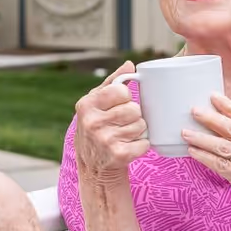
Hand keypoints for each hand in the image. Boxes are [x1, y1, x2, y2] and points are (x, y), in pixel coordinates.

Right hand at [73, 62, 149, 186]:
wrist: (92, 166)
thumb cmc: (96, 128)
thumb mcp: (96, 103)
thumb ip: (112, 82)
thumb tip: (129, 64)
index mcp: (86, 105)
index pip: (121, 91)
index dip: (124, 98)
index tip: (118, 106)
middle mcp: (93, 122)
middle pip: (134, 109)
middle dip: (133, 116)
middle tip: (122, 124)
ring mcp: (105, 140)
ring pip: (141, 125)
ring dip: (137, 131)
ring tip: (124, 136)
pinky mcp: (118, 155)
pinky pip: (144, 143)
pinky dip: (141, 145)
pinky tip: (128, 147)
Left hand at [185, 95, 230, 230]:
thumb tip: (223, 124)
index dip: (227, 105)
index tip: (212, 96)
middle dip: (211, 118)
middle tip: (194, 110)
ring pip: (223, 146)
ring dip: (202, 138)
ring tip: (186, 133)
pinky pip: (220, 164)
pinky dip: (204, 157)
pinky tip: (193, 152)